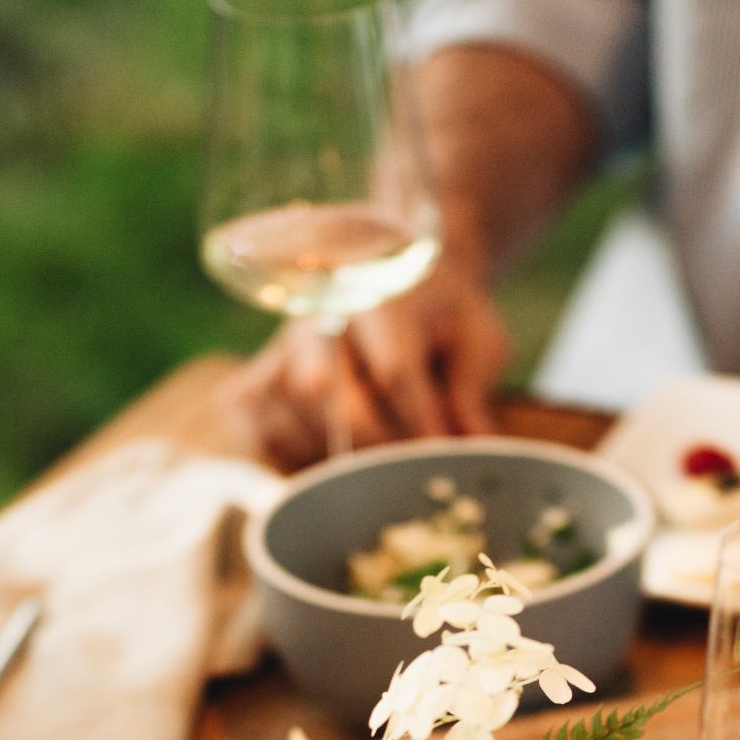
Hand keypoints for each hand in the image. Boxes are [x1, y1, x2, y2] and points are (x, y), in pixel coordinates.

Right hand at [224, 253, 511, 468]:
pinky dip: (292, 452)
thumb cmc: (443, 311)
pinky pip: (261, 423)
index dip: (419, 423)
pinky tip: (328, 461)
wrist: (398, 270)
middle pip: (335, 398)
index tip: (442, 456)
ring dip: (339, 450)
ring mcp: (287, 343)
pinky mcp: (264, 369)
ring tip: (374, 467)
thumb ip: (474, 389)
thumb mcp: (478, 336)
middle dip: (378, 445)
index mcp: (382, 297)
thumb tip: (477, 447)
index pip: (394, 372)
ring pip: (298, 413)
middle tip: (409, 469)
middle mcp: (323, 315)